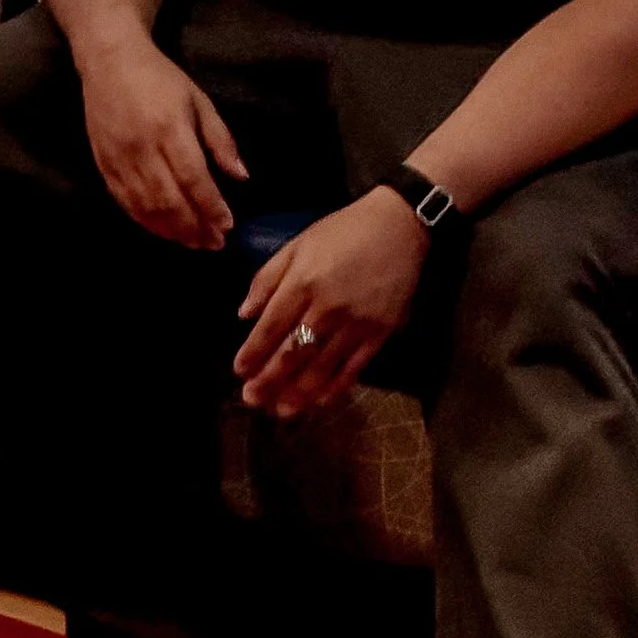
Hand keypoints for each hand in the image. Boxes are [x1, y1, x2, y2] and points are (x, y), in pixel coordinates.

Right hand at [78, 32, 247, 248]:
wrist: (110, 62)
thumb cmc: (161, 79)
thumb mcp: (198, 101)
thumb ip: (220, 140)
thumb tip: (241, 176)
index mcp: (170, 129)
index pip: (193, 179)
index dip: (211, 207)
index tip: (228, 226)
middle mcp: (143, 149)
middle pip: (170, 200)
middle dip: (195, 227)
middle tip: (214, 243)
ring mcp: (119, 160)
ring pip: (147, 208)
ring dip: (172, 231)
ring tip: (194, 243)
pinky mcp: (104, 166)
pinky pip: (126, 203)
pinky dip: (147, 222)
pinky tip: (164, 231)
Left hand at [234, 189, 428, 414]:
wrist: (398, 227)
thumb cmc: (342, 232)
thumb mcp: (297, 245)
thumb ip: (267, 279)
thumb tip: (244, 315)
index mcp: (303, 282)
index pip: (271, 327)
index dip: (253, 353)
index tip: (240, 371)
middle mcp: (327, 307)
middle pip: (293, 353)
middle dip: (269, 380)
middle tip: (252, 400)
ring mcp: (356, 323)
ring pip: (322, 367)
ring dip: (298, 392)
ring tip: (280, 410)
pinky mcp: (380, 332)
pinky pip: (355, 367)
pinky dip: (336, 386)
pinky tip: (319, 401)